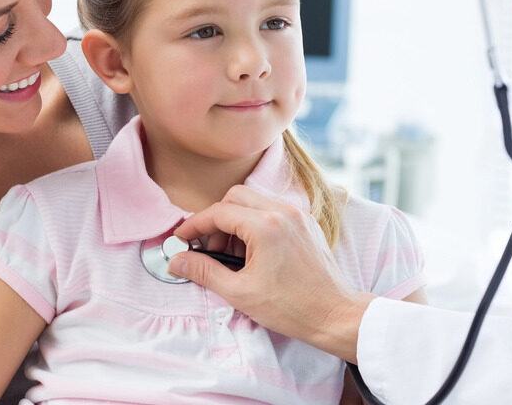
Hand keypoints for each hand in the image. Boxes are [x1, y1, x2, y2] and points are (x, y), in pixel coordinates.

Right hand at [171, 185, 374, 362]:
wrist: (333, 314)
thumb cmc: (291, 307)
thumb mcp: (239, 292)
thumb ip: (204, 272)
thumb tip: (177, 261)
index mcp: (265, 226)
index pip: (218, 212)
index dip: (194, 225)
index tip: (181, 240)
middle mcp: (283, 212)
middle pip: (235, 197)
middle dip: (215, 219)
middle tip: (207, 248)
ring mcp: (297, 216)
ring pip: (254, 202)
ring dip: (235, 221)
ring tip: (231, 255)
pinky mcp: (306, 224)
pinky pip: (272, 211)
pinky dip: (255, 224)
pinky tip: (252, 253)